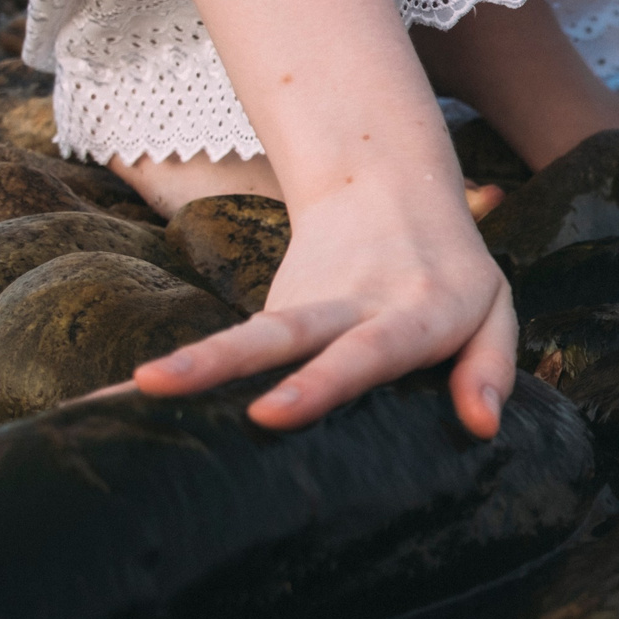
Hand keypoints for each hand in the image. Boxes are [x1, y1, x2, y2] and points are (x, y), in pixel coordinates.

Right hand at [132, 163, 514, 436]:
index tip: (269, 414)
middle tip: (165, 388)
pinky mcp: (276, 311)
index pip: (368, 350)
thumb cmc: (452, 272)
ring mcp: (306, 305)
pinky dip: (185, 373)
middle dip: (230, 364)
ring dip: (195, 361)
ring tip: (138, 387)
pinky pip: (233, 349)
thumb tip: (484, 428)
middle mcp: (352, 305)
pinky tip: (123, 405)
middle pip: (288, 334)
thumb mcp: (494, 308)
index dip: (322, 383)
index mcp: (415, 310)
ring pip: (251, 331)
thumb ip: (492, 367)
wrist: (390, 190)